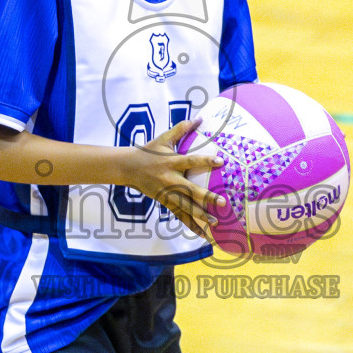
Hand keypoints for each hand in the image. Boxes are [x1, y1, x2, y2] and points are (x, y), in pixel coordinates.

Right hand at [122, 118, 225, 239]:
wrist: (128, 168)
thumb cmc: (149, 151)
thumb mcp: (163, 138)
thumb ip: (181, 129)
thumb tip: (199, 118)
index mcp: (170, 162)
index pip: (191, 161)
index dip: (205, 161)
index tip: (221, 162)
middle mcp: (170, 180)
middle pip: (190, 190)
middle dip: (206, 198)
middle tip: (223, 202)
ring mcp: (166, 193)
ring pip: (185, 207)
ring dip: (200, 216)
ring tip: (216, 223)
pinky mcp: (165, 202)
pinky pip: (179, 216)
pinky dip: (190, 225)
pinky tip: (203, 234)